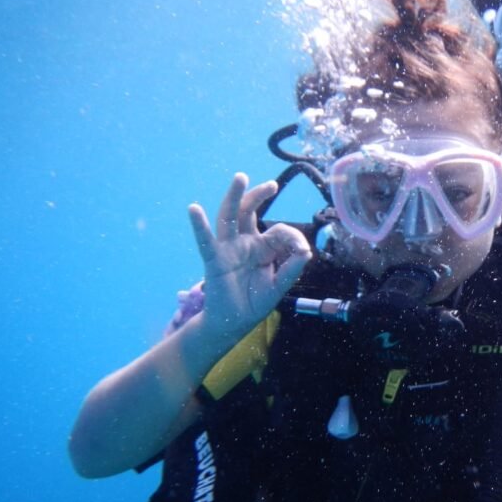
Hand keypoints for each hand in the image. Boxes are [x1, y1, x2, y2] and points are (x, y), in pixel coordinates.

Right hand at [188, 173, 311, 340]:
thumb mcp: (279, 285)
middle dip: (259, 195)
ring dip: (234, 197)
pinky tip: (194, 209)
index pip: (278, 231)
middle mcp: (244, 243)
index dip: (293, 237)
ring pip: (230, 217)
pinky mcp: (214, 260)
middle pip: (249, 212)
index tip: (302, 251)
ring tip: (240, 178)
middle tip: (271, 185)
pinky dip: (199, 226)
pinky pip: (206, 241)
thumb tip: (306, 251)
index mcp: (262, 247)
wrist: (234, 322)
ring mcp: (228, 249)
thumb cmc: (254, 302)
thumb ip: (292, 268)